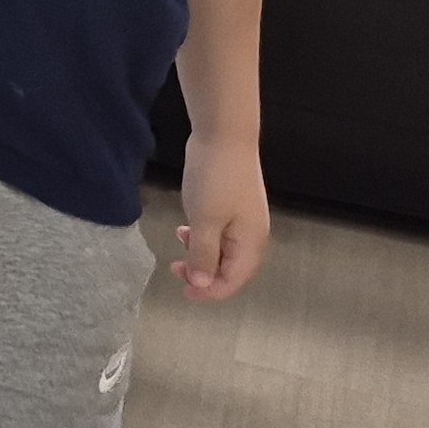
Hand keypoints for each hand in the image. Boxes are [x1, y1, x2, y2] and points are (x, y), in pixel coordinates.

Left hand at [172, 133, 270, 299]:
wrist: (224, 136)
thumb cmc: (215, 180)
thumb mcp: (204, 221)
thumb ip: (204, 255)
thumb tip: (204, 285)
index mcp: (250, 243)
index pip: (233, 281)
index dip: (209, 292)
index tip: (183, 291)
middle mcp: (252, 235)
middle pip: (231, 268)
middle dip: (205, 275)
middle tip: (176, 269)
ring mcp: (244, 219)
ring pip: (224, 250)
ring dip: (201, 254)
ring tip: (178, 246)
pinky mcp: (233, 205)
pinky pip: (220, 232)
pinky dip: (203, 237)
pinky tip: (185, 229)